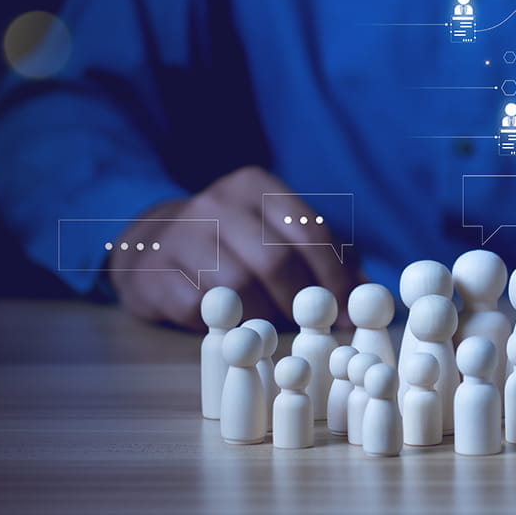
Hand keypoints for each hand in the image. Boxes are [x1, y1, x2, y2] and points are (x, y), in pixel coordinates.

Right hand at [109, 166, 363, 329]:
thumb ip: (321, 254)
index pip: (308, 230)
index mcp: (253, 186)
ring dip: (261, 318)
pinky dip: (221, 326)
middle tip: (314, 329)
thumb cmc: (231, 241)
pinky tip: (229, 325)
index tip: (349, 314)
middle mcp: (215, 204)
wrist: (150, 241)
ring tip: (270, 328)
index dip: (335, 278)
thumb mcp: (274, 231)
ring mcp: (179, 237)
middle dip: (301, 302)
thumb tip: (365, 292)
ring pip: (236, 288)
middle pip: (274, 260)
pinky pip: (199, 310)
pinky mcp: (153, 273)